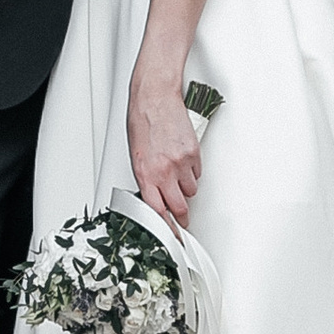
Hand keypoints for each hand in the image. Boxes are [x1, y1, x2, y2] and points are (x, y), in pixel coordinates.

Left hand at [129, 69, 201, 226]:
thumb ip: (147, 178)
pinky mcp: (194, 153)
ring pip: (191, 190)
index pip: (157, 211)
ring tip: (177, 175)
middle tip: (183, 220)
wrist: (155, 98)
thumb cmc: (142, 121)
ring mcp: (181, 163)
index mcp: (146, 174)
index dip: (167, 228)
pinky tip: (183, 159)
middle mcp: (164, 171)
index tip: (172, 235)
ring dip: (185, 188)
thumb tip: (155, 194)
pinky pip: (197, 173)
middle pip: (179, 207)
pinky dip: (192, 171)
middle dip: (181, 216)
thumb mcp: (136, 155)